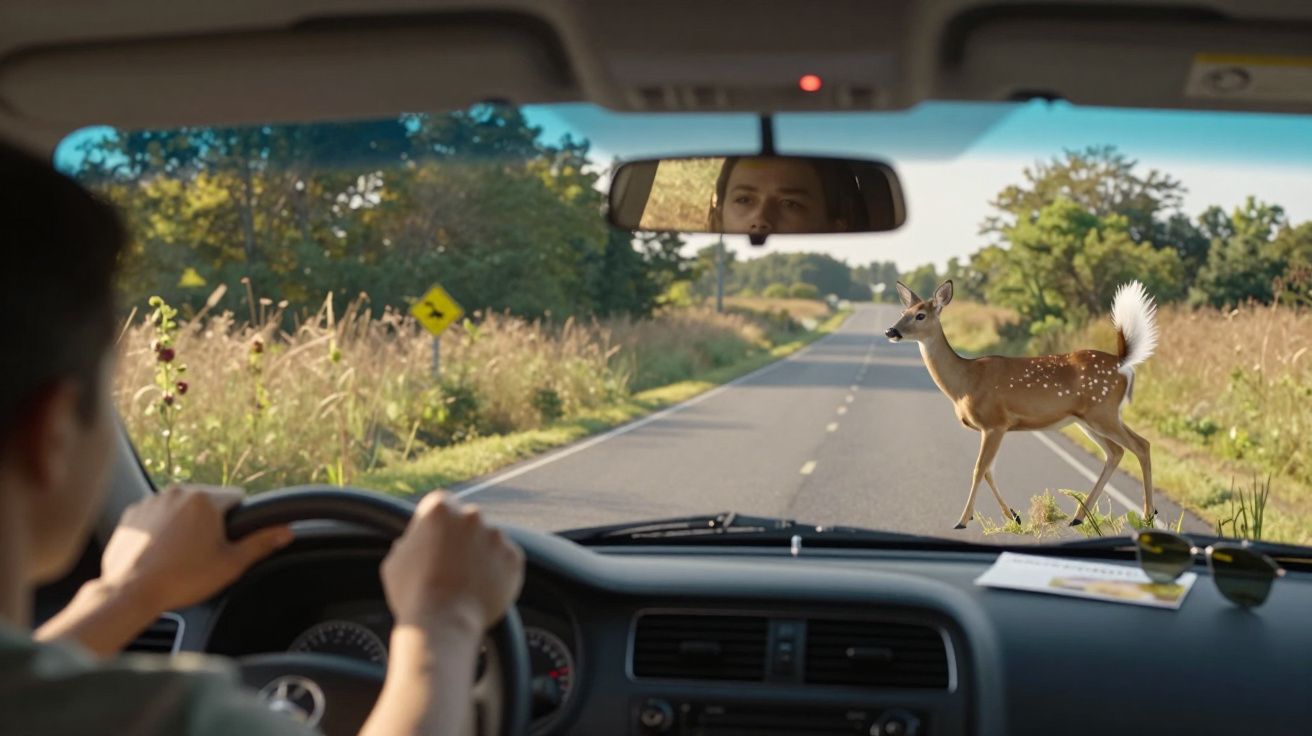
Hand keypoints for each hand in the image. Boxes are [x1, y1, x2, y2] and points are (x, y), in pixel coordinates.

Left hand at [99, 485, 293, 613]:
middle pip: (207, 500)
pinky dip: (161, 527)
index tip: (229, 540)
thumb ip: (261, 543)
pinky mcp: (132, 514)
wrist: (130, 592)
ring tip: (180, 554)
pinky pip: (156, 514)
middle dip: (210, 520)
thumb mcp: (230, 564)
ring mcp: (151, 501)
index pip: (237, 497)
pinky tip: (161, 552)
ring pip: (181, 506)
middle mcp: (177, 492)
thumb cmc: (182, 579)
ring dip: (185, 522)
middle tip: (204, 552)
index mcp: (205, 500)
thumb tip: (287, 531)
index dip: (238, 520)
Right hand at [380, 492, 523, 631]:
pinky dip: (498, 571)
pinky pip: (506, 560)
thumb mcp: (394, 562)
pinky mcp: (514, 557)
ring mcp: (496, 536)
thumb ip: (407, 544)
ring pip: (489, 541)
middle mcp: (472, 515)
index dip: (437, 528)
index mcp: (440, 508)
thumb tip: (410, 543)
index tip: (435, 544)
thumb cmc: (414, 594)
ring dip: (481, 555)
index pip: (443, 507)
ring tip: (465, 582)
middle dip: (461, 540)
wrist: (444, 622)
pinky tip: (481, 588)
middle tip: (450, 566)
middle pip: (468, 522)